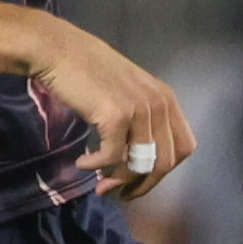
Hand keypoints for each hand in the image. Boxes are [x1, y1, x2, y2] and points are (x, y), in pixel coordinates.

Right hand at [22, 17, 193, 202]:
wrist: (58, 51)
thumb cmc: (86, 70)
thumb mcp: (127, 92)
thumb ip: (140, 118)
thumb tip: (135, 157)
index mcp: (166, 98)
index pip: (183, 147)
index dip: (164, 170)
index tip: (141, 180)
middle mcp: (159, 104)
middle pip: (165, 162)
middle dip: (142, 184)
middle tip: (119, 192)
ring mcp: (139, 109)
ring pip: (141, 164)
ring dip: (119, 181)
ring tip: (100, 184)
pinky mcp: (116, 116)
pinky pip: (112, 157)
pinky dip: (96, 166)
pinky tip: (82, 163)